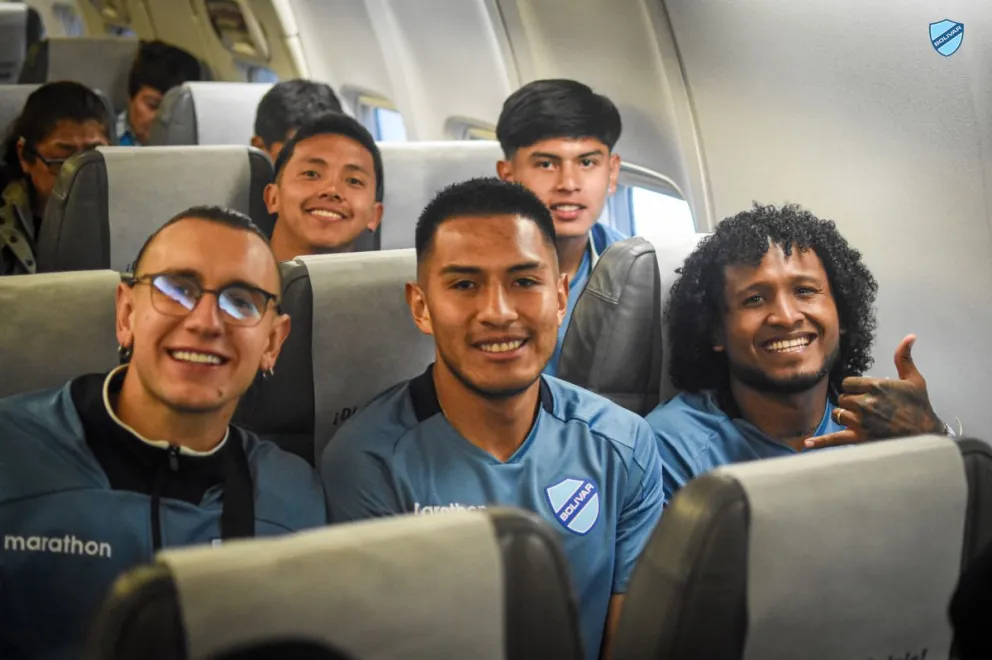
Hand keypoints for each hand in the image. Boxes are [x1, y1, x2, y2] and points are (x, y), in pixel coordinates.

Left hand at [804, 335, 944, 449]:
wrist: (927, 434)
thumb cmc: (920, 406)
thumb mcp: (914, 380)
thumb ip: (904, 358)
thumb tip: (910, 336)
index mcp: (875, 386)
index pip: (848, 383)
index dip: (854, 388)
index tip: (865, 393)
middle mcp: (865, 402)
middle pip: (842, 398)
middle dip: (851, 402)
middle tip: (868, 408)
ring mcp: (861, 421)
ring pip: (839, 414)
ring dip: (846, 417)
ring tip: (863, 420)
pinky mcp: (860, 438)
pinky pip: (835, 438)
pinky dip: (821, 442)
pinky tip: (807, 444)